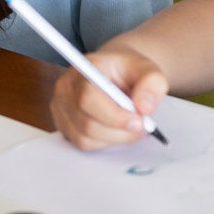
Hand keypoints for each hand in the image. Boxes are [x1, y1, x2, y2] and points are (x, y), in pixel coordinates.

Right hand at [50, 47, 167, 150]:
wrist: (116, 71)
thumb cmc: (129, 70)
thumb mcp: (148, 69)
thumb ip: (152, 84)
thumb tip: (144, 108)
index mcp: (85, 69)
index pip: (88, 98)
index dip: (114, 116)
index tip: (139, 122)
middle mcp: (65, 87)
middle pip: (87, 123)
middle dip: (119, 132)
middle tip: (142, 128)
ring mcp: (60, 107)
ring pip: (85, 138)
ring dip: (113, 139)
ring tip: (130, 128)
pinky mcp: (62, 123)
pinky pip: (82, 144)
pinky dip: (104, 142)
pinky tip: (116, 130)